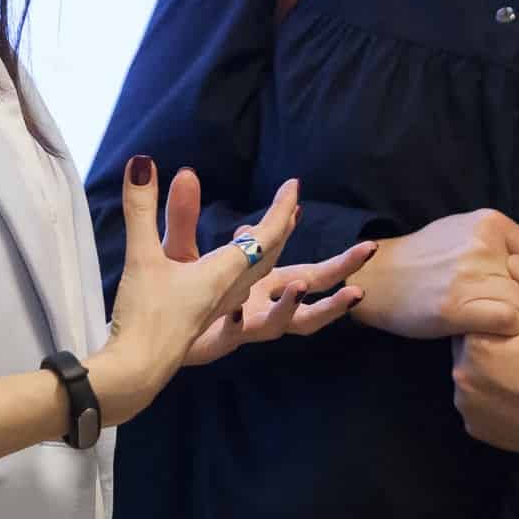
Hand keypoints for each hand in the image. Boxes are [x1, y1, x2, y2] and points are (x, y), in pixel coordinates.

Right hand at [87, 158, 296, 425]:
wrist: (137, 370)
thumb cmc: (144, 315)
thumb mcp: (142, 256)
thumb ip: (143, 209)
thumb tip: (145, 163)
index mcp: (226, 274)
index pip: (266, 236)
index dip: (281, 209)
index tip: (294, 185)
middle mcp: (233, 291)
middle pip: (269, 256)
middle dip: (282, 227)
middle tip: (290, 203)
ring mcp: (223, 309)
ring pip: (259, 276)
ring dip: (271, 252)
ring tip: (275, 234)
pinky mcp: (209, 321)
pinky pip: (243, 290)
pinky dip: (248, 271)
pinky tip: (232, 268)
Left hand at [156, 170, 376, 364]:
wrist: (149, 346)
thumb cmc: (169, 299)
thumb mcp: (178, 248)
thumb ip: (183, 215)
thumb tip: (186, 172)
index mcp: (258, 283)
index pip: (290, 256)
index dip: (296, 231)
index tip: (300, 205)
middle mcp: (260, 305)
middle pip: (310, 290)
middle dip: (340, 271)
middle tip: (368, 249)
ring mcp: (243, 327)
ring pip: (285, 322)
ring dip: (298, 305)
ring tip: (302, 285)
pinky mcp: (218, 344)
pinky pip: (233, 336)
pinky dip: (237, 325)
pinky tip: (237, 313)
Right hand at [348, 208, 518, 338]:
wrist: (378, 278)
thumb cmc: (426, 259)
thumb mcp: (465, 233)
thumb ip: (507, 243)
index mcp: (489, 222)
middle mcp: (483, 244)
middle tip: (508, 313)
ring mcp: (470, 275)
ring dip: (517, 320)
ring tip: (495, 322)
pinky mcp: (458, 306)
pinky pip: (510, 321)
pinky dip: (506, 331)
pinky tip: (489, 331)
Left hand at [450, 255, 518, 479]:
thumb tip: (514, 258)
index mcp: (479, 344)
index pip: (477, 312)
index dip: (503, 313)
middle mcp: (461, 376)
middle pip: (471, 340)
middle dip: (494, 337)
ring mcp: (465, 406)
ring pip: (471, 369)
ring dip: (490, 365)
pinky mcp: (474, 426)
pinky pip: (476, 398)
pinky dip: (491, 392)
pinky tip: (518, 392)